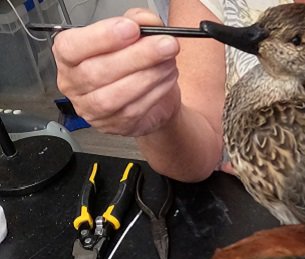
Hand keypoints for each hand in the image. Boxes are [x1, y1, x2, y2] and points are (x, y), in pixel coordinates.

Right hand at [52, 8, 180, 135]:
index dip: (101, 37)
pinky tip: (167, 78)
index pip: (71, 47)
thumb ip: (138, 22)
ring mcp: (91, 109)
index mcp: (69, 56)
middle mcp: (74, 84)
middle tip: (165, 45)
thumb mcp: (135, 35)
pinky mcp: (113, 125)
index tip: (131, 29)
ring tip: (169, 62)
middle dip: (137, 56)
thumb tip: (147, 21)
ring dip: (148, 76)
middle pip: (96, 72)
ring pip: (115, 95)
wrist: (152, 97)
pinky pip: (133, 110)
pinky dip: (155, 92)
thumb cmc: (133, 64)